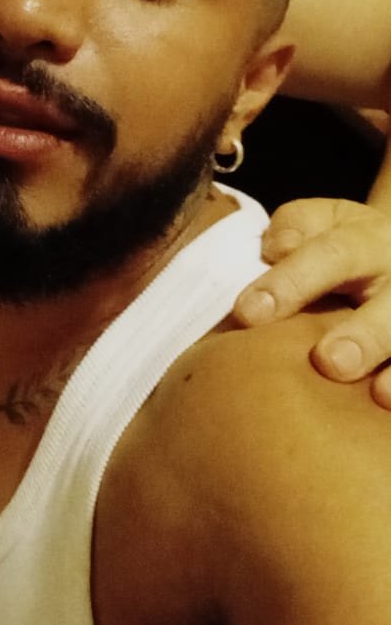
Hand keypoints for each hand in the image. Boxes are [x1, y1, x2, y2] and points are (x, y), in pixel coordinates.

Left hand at [234, 198, 390, 399]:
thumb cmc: (340, 246)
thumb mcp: (321, 222)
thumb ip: (295, 227)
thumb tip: (277, 249)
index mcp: (367, 240)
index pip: (330, 255)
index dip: (291, 283)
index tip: (248, 313)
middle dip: (363, 335)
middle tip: (329, 361)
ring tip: (379, 393)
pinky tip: (387, 402)